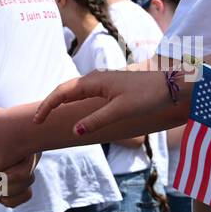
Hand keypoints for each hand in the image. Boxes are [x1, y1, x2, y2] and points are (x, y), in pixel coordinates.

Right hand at [31, 63, 175, 136]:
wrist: (174, 83)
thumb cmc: (149, 95)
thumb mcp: (121, 110)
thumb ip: (97, 121)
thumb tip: (75, 132)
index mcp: (94, 82)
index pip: (61, 93)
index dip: (47, 107)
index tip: (36, 121)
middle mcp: (96, 79)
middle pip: (65, 90)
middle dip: (50, 104)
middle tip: (38, 120)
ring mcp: (104, 81)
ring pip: (75, 90)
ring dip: (60, 101)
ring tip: (50, 114)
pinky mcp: (112, 86)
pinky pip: (85, 92)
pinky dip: (73, 100)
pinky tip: (75, 108)